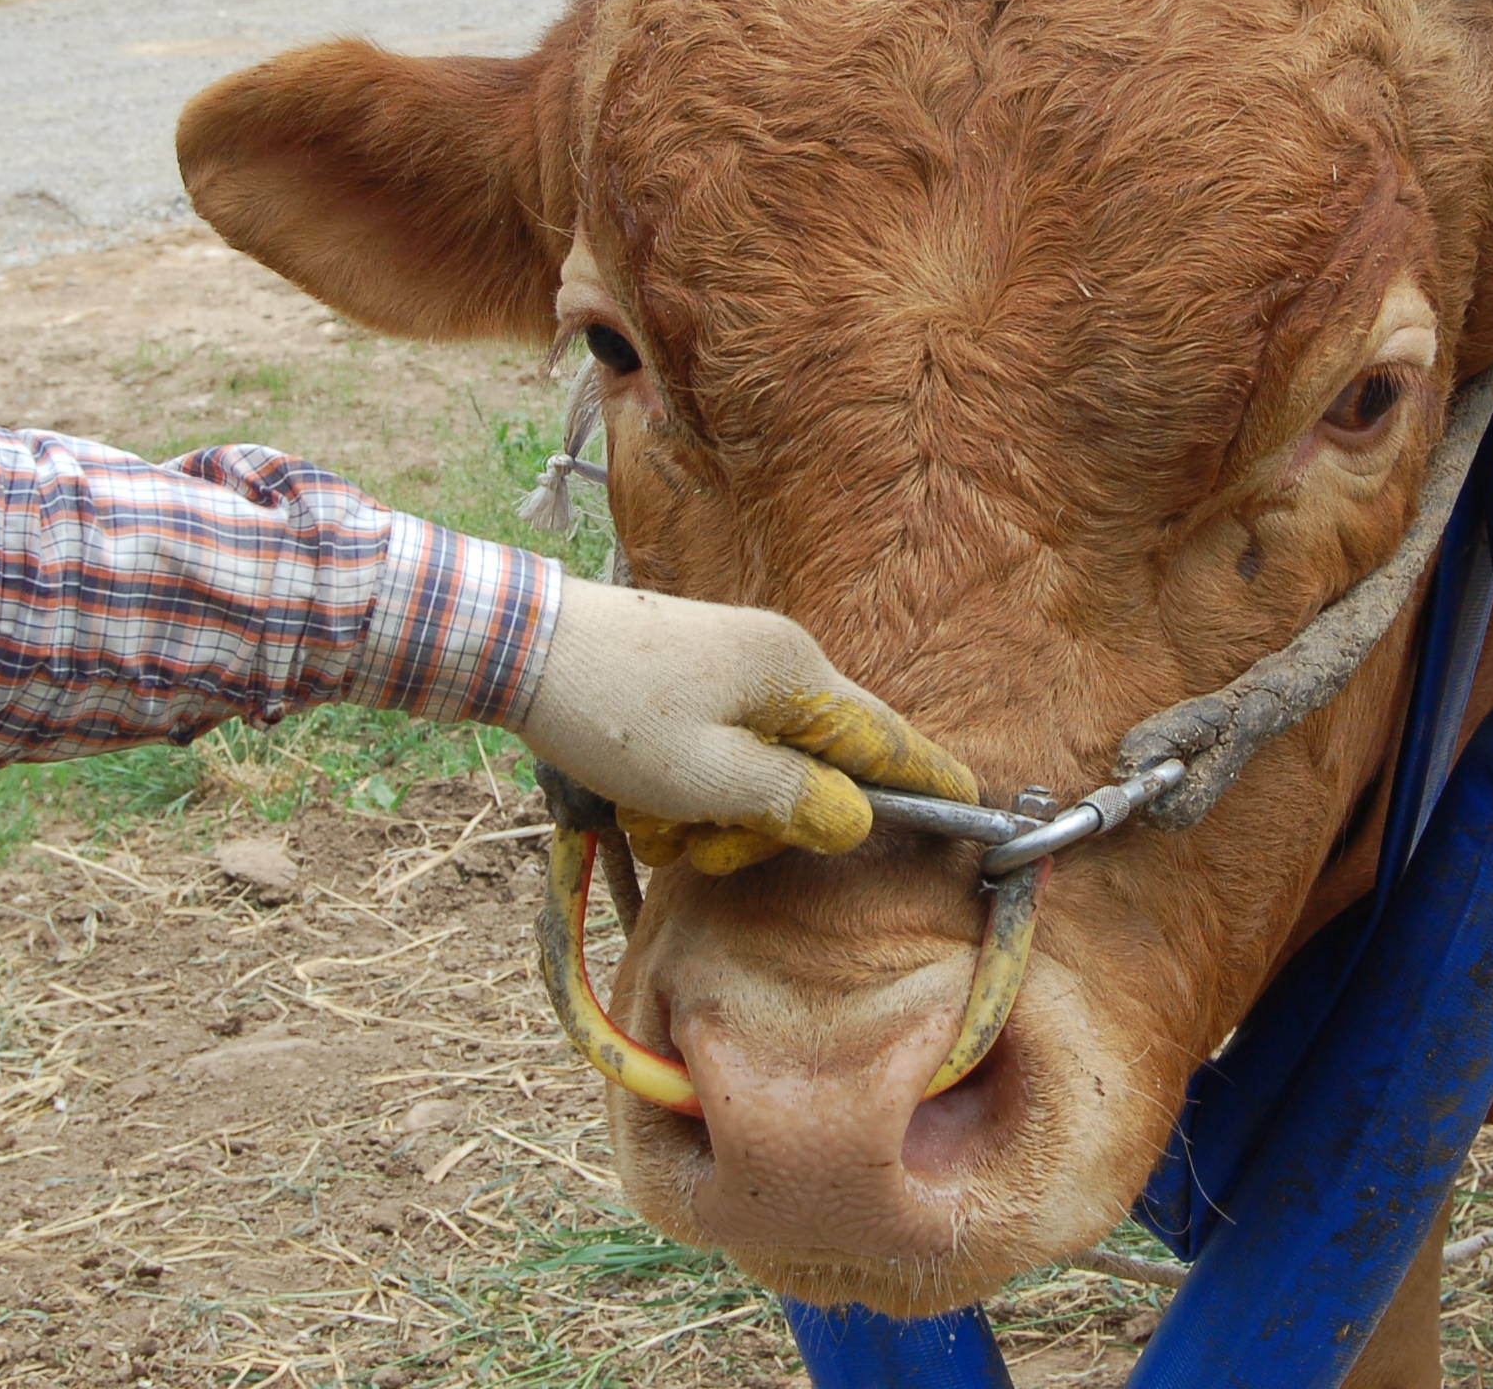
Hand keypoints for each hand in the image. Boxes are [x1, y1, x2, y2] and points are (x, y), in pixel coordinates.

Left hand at [513, 576, 975, 873]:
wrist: (519, 648)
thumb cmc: (617, 713)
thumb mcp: (711, 781)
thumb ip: (793, 803)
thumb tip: (852, 815)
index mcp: (796, 675)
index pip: (887, 738)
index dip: (928, 779)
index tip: (972, 804)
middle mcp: (774, 662)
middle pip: (813, 767)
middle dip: (761, 823)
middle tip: (704, 844)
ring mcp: (729, 666)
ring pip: (754, 769)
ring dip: (709, 813)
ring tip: (654, 820)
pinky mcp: (689, 678)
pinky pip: (710, 753)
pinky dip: (680, 789)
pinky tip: (635, 799)